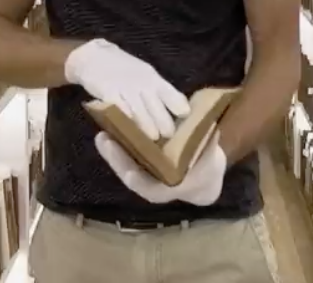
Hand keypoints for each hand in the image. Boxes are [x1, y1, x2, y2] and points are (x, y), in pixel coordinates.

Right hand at [65, 38, 190, 138]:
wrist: (93, 56)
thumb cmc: (123, 69)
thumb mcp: (144, 75)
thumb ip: (158, 91)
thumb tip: (178, 110)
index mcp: (153, 78)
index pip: (170, 92)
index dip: (178, 104)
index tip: (186, 116)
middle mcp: (142, 83)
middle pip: (156, 105)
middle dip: (163, 122)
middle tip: (169, 137)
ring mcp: (125, 88)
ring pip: (139, 110)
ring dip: (147, 125)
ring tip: (153, 139)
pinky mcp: (108, 93)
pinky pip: (119, 108)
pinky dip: (126, 119)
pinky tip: (129, 130)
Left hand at [95, 131, 226, 205]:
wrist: (203, 175)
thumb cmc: (206, 172)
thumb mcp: (211, 164)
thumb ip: (209, 150)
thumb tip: (211, 132)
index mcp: (166, 189)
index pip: (148, 188)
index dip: (139, 180)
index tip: (130, 173)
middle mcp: (151, 181)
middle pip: (129, 173)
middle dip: (116, 158)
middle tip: (104, 140)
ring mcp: (144, 171)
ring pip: (124, 162)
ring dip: (112, 148)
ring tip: (102, 130)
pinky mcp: (141, 159)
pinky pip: (127, 152)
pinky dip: (119, 140)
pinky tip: (110, 124)